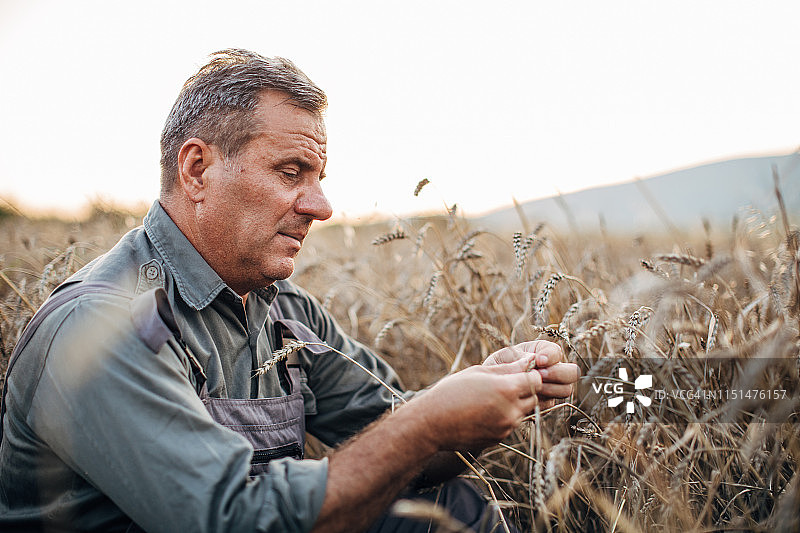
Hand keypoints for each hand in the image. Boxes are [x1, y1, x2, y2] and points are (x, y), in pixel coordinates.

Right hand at [413, 357, 541, 450]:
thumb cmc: (451, 392)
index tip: (517, 372)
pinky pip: (510, 425)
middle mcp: (511, 410)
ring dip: (514, 404)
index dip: (529, 374)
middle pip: (534, 398)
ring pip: (523, 412)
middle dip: (525, 390)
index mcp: (506, 389)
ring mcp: (506, 427)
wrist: (432, 423)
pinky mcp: (499, 438)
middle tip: (504, 385)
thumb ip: (507, 368)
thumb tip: (530, 360)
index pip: (536, 380)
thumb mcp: (478, 372)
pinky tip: (484, 412)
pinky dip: (504, 417)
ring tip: (490, 399)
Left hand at [484, 341, 579, 407]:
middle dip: (557, 374)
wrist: (488, 389)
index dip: (551, 356)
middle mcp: (552, 369)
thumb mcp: (504, 358)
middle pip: (572, 372)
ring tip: (532, 387)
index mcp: (542, 352)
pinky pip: (551, 404)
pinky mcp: (545, 402)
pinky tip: (527, 398)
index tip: (538, 360)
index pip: (557, 351)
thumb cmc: (496, 368)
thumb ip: (519, 357)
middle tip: (540, 375)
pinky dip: (541, 401)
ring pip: (566, 389)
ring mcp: (551, 386)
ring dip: (550, 388)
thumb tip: (534, 360)